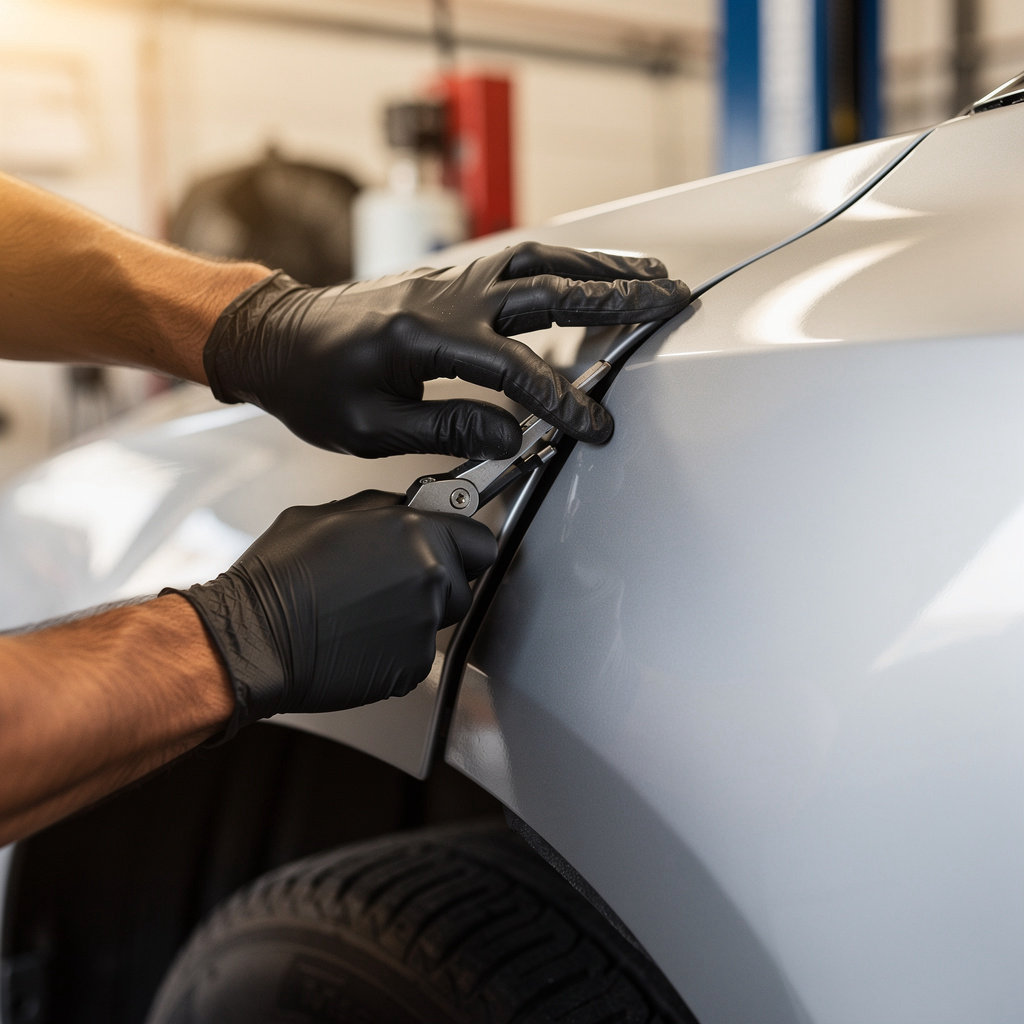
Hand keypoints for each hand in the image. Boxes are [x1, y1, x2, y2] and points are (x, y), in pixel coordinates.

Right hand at [165, 491, 495, 736]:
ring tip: (365, 611)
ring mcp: (424, 626)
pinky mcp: (412, 667)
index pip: (480, 540)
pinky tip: (359, 638)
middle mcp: (430, 578)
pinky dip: (396, 649)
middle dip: (439, 581)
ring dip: (415, 615)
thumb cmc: (278, 578)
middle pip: (464, 582)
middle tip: (391, 583)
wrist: (255, 639)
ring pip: (440, 619)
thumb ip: (384, 510)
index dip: (463, 546)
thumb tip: (409, 508)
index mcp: (416, 534)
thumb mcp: (327, 515)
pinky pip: (418, 652)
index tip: (452, 550)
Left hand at [203, 241, 690, 458]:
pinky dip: (563, 264)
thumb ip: (445, 430)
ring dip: (597, 268)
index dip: (561, 401)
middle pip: (546, 290)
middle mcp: (445, 297)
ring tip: (646, 277)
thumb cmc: (312, 387)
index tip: (594, 427)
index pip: (513, 371)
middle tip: (668, 299)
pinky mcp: (448, 278)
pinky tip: (587, 274)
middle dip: (614, 297)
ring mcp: (448, 279)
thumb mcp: (369, 428)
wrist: (275, 337)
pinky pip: (518, 262)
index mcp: (422, 340)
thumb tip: (511, 439)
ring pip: (538, 263)